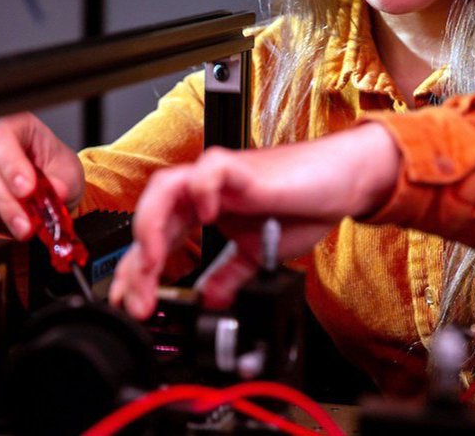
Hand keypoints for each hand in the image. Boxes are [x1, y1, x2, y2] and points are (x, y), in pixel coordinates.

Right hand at [0, 112, 84, 238]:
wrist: (51, 187)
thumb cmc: (55, 169)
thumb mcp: (68, 172)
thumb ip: (62, 182)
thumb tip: (57, 191)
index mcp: (12, 126)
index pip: (0, 139)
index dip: (11, 166)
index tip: (27, 190)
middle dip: (6, 201)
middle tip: (26, 224)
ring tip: (21, 228)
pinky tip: (1, 225)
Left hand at [109, 122, 400, 318]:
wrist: (339, 184)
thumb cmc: (300, 207)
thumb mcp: (257, 254)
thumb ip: (229, 274)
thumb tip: (211, 300)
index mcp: (201, 212)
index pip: (157, 242)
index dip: (139, 274)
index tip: (135, 306)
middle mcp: (202, 192)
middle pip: (151, 218)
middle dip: (137, 262)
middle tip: (138, 299)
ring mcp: (217, 178)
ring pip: (165, 188)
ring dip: (151, 226)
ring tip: (151, 261)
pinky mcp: (240, 167)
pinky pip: (209, 170)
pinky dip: (200, 191)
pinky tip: (206, 216)